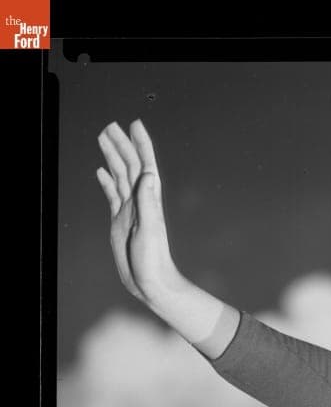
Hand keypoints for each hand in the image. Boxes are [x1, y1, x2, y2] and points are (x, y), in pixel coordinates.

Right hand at [96, 120, 186, 309]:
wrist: (151, 283)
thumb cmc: (154, 261)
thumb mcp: (150, 230)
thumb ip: (148, 202)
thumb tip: (150, 174)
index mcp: (148, 200)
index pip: (144, 165)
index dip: (140, 144)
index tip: (135, 124)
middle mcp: (140, 201)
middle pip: (128, 166)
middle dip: (121, 145)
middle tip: (110, 125)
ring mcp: (129, 210)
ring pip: (119, 176)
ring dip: (112, 158)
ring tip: (103, 139)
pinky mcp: (120, 220)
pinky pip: (112, 195)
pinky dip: (106, 181)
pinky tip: (101, 172)